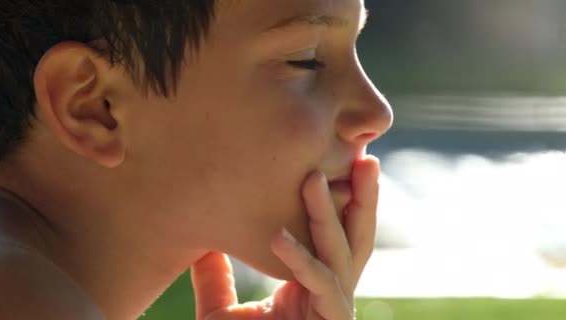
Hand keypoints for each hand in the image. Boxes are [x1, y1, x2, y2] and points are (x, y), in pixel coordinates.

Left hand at [191, 156, 379, 319]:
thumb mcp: (221, 314)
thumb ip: (215, 279)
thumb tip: (200, 244)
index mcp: (313, 285)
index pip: (334, 236)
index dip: (340, 201)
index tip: (336, 162)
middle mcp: (331, 295)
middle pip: (355, 238)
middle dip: (362, 198)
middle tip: (365, 155)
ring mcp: (334, 312)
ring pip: (342, 256)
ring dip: (329, 216)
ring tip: (316, 177)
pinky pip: (319, 289)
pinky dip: (299, 262)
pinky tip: (277, 236)